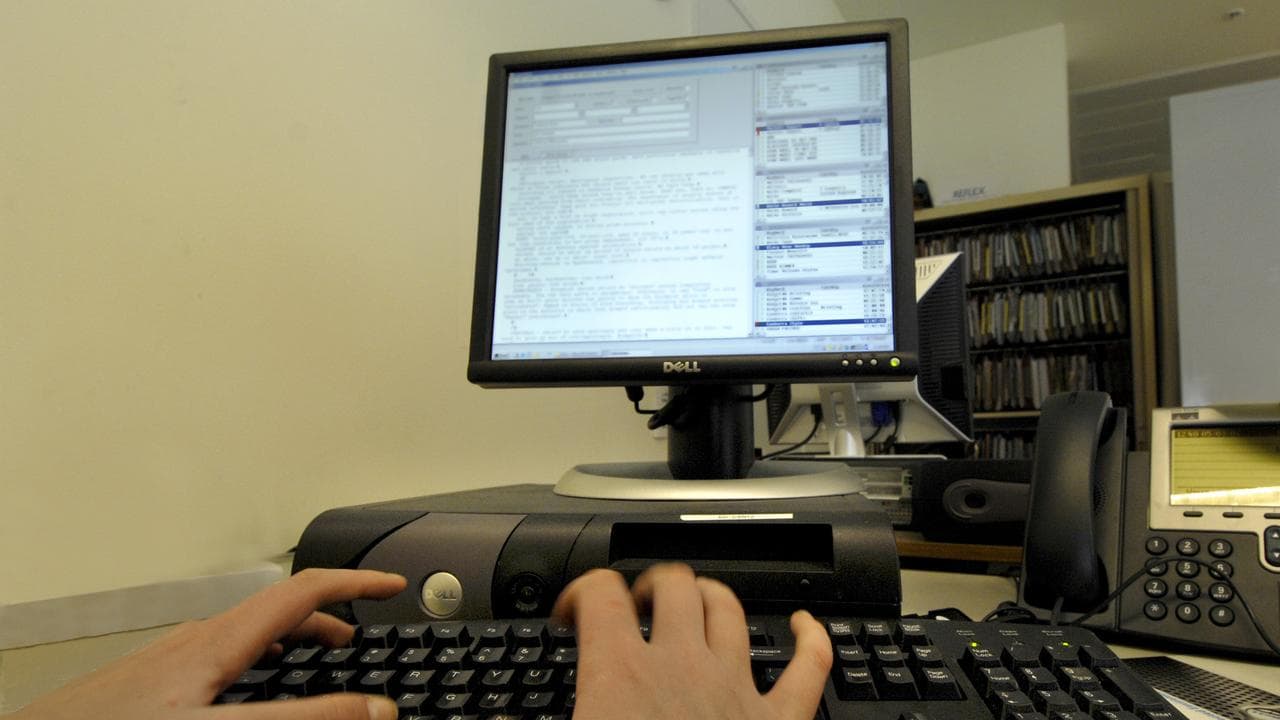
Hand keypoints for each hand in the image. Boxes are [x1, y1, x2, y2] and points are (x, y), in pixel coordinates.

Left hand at [9, 568, 406, 719]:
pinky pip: (221, 654)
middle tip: (362, 639)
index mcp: (221, 640)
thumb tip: (374, 710)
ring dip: (293, 640)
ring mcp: (171, 657)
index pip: (305, 590)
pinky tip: (245, 692)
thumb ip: (305, 719)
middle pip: (279, 610)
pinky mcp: (152, 679)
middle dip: (330, 618)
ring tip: (315, 663)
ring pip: (248, 633)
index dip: (356, 582)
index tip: (392, 584)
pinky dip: (258, 660)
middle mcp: (197, 639)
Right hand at [552, 563, 832, 719]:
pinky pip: (809, 667)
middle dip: (650, 586)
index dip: (579, 592)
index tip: (570, 615)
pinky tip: (804, 627)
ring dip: (711, 597)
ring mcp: (736, 689)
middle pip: (673, 586)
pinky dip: (811, 639)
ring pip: (729, 610)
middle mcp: (682, 666)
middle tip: (635, 607)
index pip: (600, 595)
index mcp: (620, 675)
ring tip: (695, 602)